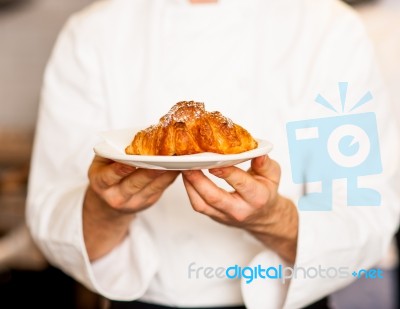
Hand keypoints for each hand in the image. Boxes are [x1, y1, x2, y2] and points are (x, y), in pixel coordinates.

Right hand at [83, 156, 179, 259]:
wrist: (106, 204)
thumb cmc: (105, 176)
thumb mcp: (100, 165)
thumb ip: (111, 154)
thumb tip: (130, 141)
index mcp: (100, 184)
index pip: (110, 177)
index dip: (123, 169)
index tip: (136, 158)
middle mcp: (116, 197)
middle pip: (136, 183)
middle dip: (153, 169)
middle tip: (167, 155)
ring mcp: (134, 203)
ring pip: (152, 187)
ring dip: (166, 173)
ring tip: (178, 159)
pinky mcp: (147, 203)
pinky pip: (160, 189)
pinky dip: (170, 178)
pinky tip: (179, 167)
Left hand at [182, 155, 297, 262]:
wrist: (263, 217)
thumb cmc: (265, 193)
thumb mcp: (273, 176)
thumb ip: (265, 164)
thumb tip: (258, 152)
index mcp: (257, 197)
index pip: (240, 182)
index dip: (225, 171)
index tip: (213, 159)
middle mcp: (239, 210)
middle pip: (214, 197)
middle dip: (198, 179)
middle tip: (189, 163)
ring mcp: (224, 215)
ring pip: (201, 204)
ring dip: (189, 184)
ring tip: (184, 167)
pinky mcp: (214, 216)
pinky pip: (198, 205)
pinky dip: (189, 190)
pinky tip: (187, 175)